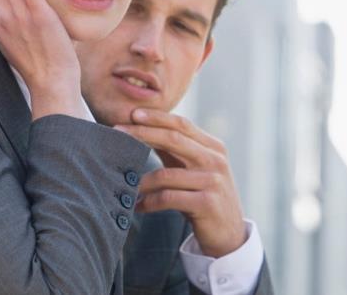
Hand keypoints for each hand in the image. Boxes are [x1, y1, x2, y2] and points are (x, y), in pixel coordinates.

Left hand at [116, 109, 246, 257]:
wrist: (229, 233)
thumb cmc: (203, 195)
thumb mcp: (193, 168)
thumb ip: (174, 149)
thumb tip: (142, 127)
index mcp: (213, 147)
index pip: (182, 124)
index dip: (157, 117)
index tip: (132, 114)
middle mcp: (215, 160)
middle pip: (173, 139)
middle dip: (143, 133)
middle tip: (118, 131)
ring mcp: (213, 182)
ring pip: (166, 174)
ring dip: (141, 180)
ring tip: (124, 184)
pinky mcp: (207, 204)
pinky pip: (168, 198)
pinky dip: (149, 202)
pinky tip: (138, 206)